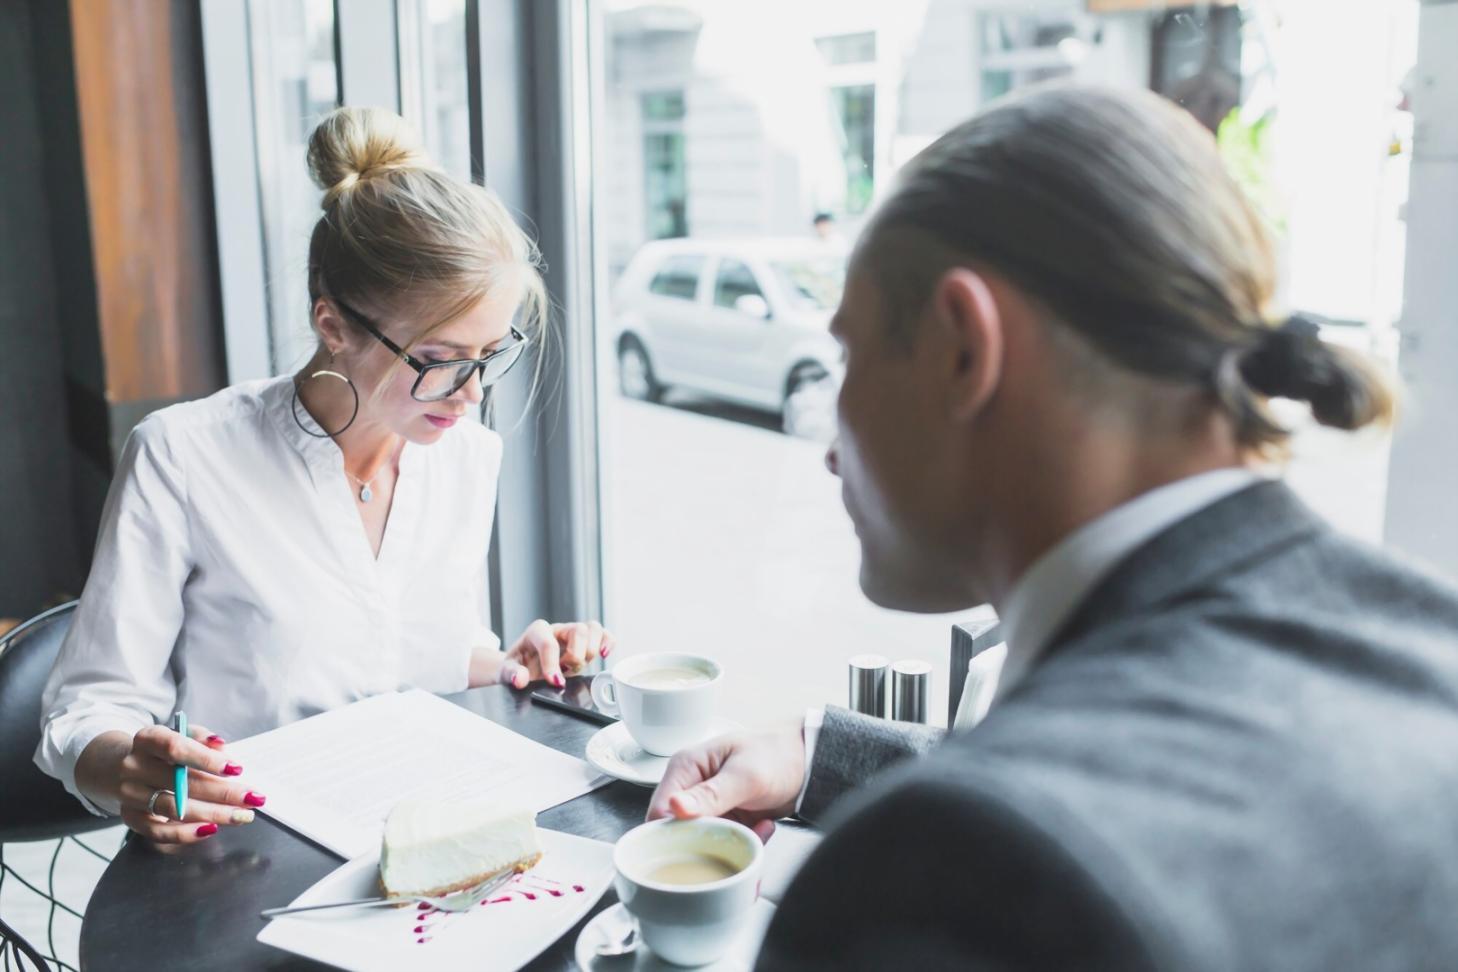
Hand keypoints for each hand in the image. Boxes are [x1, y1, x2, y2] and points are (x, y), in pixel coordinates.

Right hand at [107, 725, 265, 843]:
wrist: (120, 765)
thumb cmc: (163, 750)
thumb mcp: (181, 734)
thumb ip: (201, 738)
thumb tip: (222, 747)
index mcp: (148, 739)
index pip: (176, 747)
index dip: (206, 759)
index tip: (237, 769)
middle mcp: (134, 766)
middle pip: (180, 782)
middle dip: (222, 792)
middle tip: (252, 798)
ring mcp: (129, 794)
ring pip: (173, 808)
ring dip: (212, 814)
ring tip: (241, 816)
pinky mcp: (130, 816)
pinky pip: (157, 831)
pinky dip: (185, 834)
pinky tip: (210, 829)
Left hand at [498, 619, 614, 688]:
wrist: (521, 666)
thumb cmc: (516, 666)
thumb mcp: (505, 671)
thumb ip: (511, 673)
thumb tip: (520, 679)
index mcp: (537, 632)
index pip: (549, 643)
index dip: (552, 664)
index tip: (554, 681)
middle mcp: (558, 629)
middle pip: (578, 631)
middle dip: (575, 656)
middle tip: (565, 672)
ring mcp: (573, 634)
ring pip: (594, 628)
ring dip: (591, 651)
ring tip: (578, 667)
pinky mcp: (585, 642)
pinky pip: (604, 634)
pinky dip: (608, 643)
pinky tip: (604, 655)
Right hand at [646, 723, 806, 842]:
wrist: (806, 762)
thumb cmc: (776, 754)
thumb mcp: (746, 775)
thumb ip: (712, 794)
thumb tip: (676, 807)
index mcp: (685, 768)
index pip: (659, 812)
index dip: (672, 836)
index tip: (701, 845)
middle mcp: (689, 788)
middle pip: (676, 834)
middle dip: (706, 845)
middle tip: (738, 840)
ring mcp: (705, 807)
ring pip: (700, 844)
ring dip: (730, 845)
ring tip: (758, 830)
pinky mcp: (722, 821)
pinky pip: (722, 845)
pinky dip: (743, 844)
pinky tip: (762, 829)